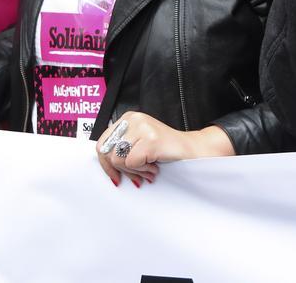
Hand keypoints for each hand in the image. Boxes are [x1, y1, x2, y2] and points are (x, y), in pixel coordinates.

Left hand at [94, 112, 233, 187]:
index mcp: (127, 118)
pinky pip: (132, 163)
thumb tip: (103, 165)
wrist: (193, 150)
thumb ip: (120, 149)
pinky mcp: (151, 140)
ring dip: (134, 171)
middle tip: (136, 175)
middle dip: (120, 169)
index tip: (115, 176)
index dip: (105, 164)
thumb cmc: (166, 150)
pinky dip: (143, 171)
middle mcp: (133, 119)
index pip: (101, 144)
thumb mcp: (138, 144)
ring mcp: (143, 128)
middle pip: (107, 152)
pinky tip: (154, 168)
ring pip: (118, 159)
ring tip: (148, 169)